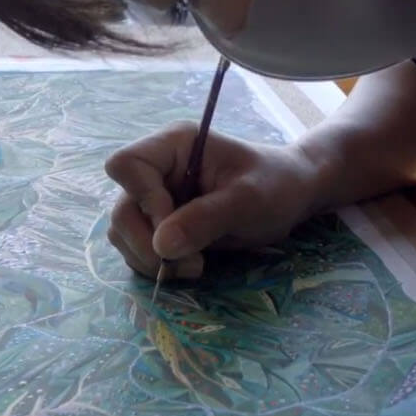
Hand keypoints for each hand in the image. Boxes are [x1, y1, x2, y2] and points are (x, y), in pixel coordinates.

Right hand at [103, 124, 321, 279]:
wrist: (293, 196)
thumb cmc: (276, 185)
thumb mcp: (248, 200)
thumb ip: (205, 218)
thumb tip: (161, 246)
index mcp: (174, 146)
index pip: (126, 165)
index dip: (142, 198)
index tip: (173, 225)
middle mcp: (157, 171)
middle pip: (122, 207)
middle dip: (147, 242)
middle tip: (190, 264)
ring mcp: (156, 199)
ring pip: (124, 233)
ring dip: (150, 259)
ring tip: (194, 267)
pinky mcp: (160, 225)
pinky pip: (137, 249)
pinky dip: (155, 265)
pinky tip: (188, 268)